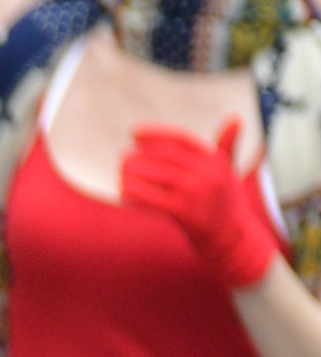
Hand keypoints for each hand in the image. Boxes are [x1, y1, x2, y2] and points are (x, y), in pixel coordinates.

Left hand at [124, 122, 281, 294]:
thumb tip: (235, 118)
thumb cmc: (228, 203)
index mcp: (215, 160)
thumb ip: (226, 146)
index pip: (180, 139)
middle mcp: (207, 173)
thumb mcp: (230, 171)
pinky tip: (123, 193)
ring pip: (157, 176)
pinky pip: (153, 200)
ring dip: (134, 173)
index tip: (133, 133)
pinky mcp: (184, 213)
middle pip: (165, 156)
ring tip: (120, 172)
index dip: (155, 133)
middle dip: (140, 155)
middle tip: (122, 157)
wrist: (234, 239)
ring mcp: (196, 193)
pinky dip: (136, 196)